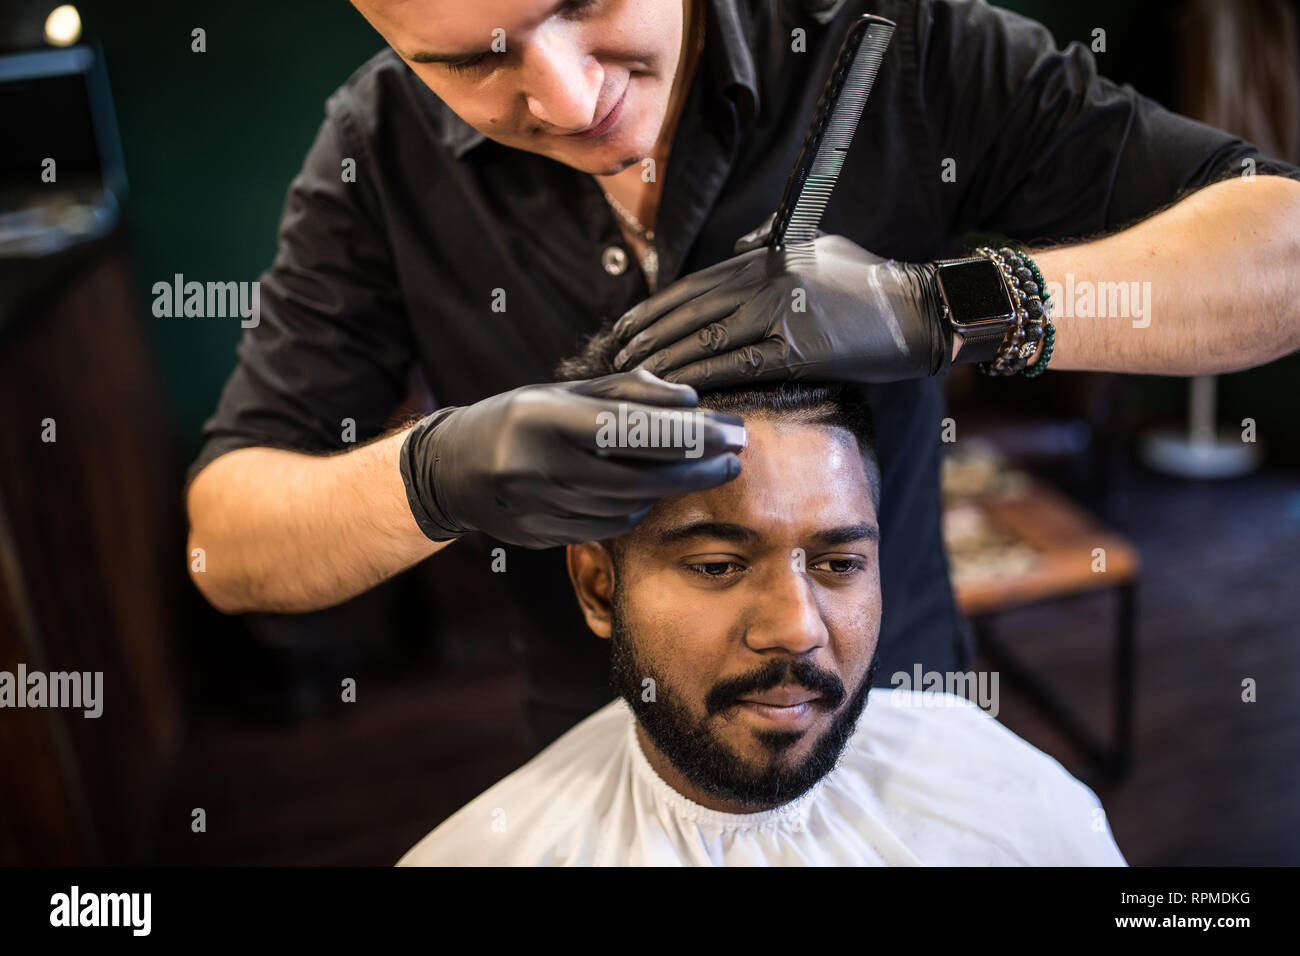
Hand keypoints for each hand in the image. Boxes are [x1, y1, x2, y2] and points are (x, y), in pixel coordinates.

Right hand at [398, 369, 746, 548]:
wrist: (451, 470)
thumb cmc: (519, 419)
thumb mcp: (564, 393)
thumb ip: (628, 392)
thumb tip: (690, 402)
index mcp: (544, 419)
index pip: (631, 429)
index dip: (688, 434)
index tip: (730, 433)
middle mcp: (539, 466)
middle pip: (639, 476)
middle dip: (696, 468)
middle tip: (735, 458)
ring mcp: (538, 507)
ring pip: (628, 505)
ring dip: (669, 488)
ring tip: (696, 470)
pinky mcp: (542, 537)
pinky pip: (609, 527)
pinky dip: (637, 509)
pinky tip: (648, 493)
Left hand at [610, 232, 952, 388]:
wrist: (921, 310)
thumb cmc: (872, 280)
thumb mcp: (819, 247)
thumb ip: (774, 248)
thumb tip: (739, 252)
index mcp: (766, 258)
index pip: (694, 286)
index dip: (655, 310)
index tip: (627, 330)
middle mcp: (766, 280)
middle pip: (690, 312)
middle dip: (648, 339)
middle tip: (616, 362)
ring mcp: (781, 314)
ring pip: (707, 340)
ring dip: (666, 364)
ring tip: (636, 383)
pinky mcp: (799, 349)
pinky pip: (738, 366)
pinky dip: (703, 379)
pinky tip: (679, 393)